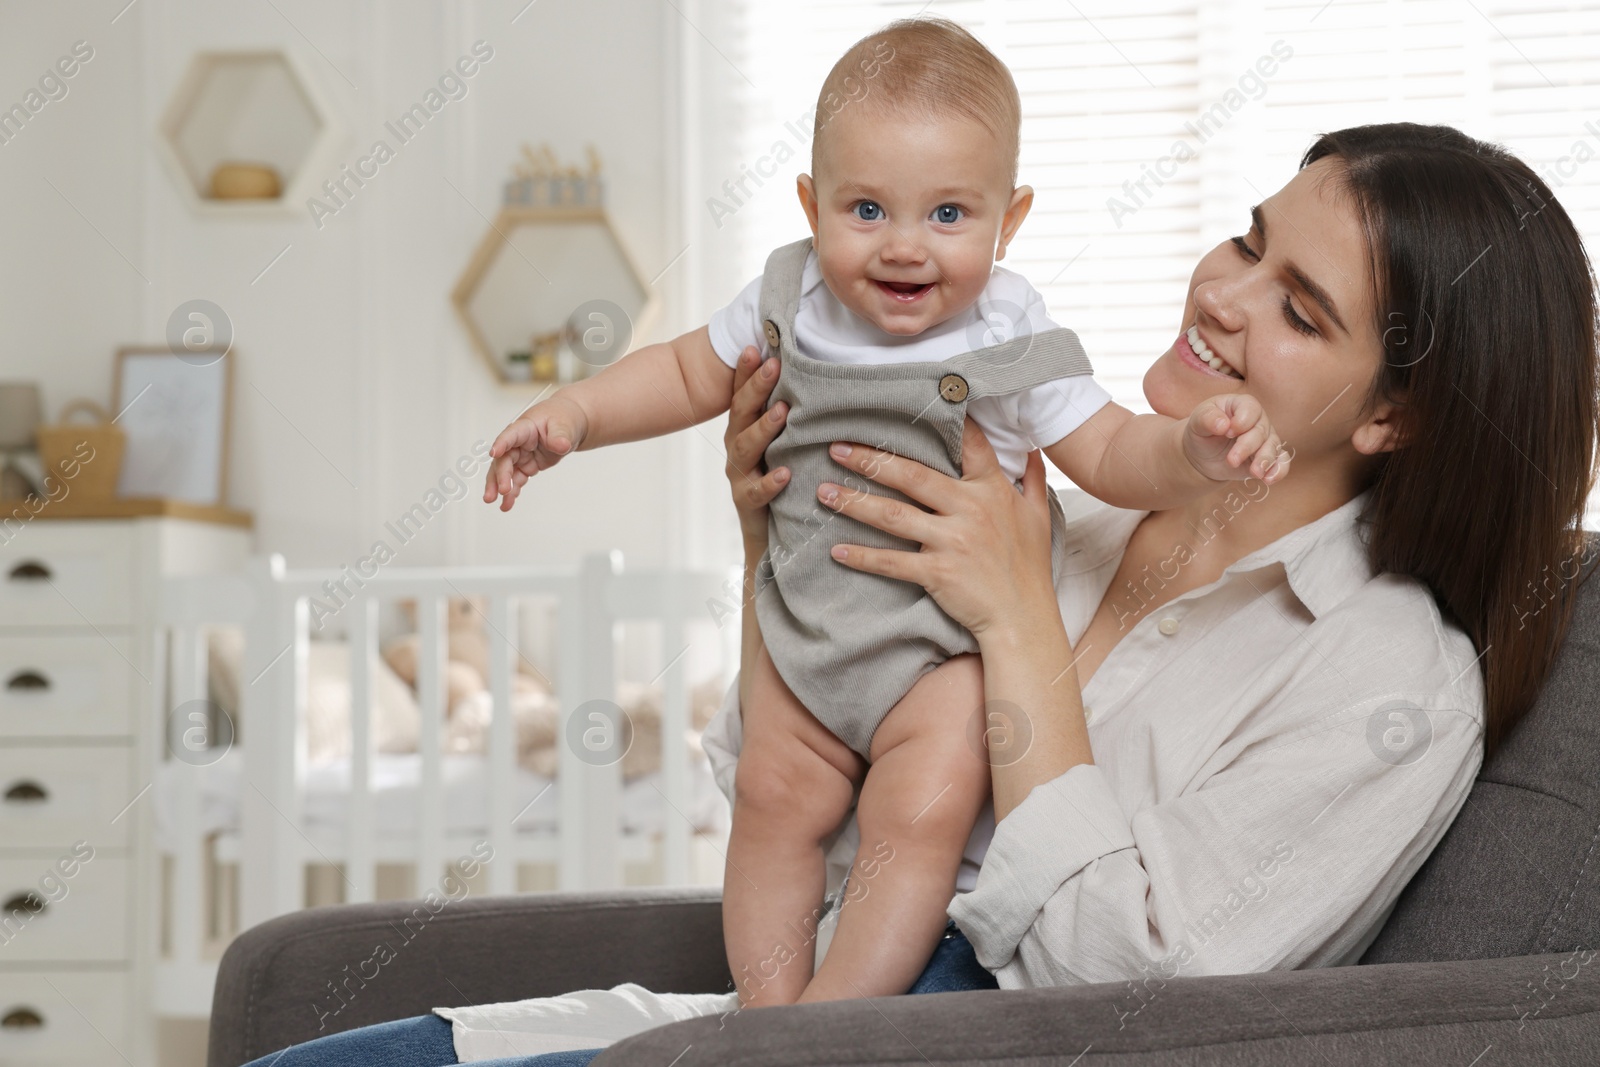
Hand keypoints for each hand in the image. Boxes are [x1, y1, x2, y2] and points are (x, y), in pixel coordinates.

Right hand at [481, 395, 589, 511]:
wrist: (567, 426)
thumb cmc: (561, 419)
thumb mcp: (564, 425)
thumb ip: (560, 436)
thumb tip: (560, 445)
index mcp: (525, 427)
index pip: (511, 435)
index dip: (502, 443)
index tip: (494, 453)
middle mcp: (518, 442)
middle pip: (505, 458)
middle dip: (500, 475)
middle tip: (502, 490)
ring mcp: (520, 455)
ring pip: (504, 471)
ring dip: (499, 486)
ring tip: (495, 501)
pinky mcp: (525, 466)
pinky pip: (515, 480)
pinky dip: (512, 492)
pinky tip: (507, 503)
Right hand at [722, 346, 788, 553]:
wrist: (768, 530)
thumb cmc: (780, 475)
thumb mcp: (782, 441)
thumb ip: (785, 412)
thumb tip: (808, 374)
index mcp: (744, 427)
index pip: (742, 394)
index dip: (746, 371)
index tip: (756, 346)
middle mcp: (737, 446)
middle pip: (742, 413)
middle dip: (756, 389)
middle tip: (773, 366)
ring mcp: (740, 474)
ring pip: (746, 448)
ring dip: (764, 428)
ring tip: (782, 412)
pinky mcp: (747, 502)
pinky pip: (756, 491)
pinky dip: (770, 482)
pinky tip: (785, 474)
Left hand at [820, 417, 1057, 639]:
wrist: (1023, 617)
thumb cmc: (1030, 566)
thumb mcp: (1039, 516)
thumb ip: (1032, 478)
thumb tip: (1032, 448)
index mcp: (992, 491)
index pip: (967, 447)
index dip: (942, 424)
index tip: (905, 408)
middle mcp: (970, 510)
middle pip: (912, 477)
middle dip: (872, 460)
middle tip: (837, 449)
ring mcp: (952, 542)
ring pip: (893, 515)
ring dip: (855, 503)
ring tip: (825, 492)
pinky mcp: (937, 572)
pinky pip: (892, 562)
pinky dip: (863, 557)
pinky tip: (837, 551)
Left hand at [1183, 393, 1290, 483]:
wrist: (1202, 455)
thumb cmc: (1202, 432)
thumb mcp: (1197, 423)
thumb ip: (1207, 419)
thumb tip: (1223, 424)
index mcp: (1241, 405)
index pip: (1251, 408)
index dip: (1242, 421)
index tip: (1227, 433)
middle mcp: (1258, 421)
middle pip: (1261, 431)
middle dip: (1247, 446)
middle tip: (1232, 460)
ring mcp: (1265, 440)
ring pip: (1273, 447)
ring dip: (1264, 460)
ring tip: (1255, 472)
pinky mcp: (1267, 458)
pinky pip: (1281, 462)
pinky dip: (1278, 470)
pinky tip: (1268, 479)